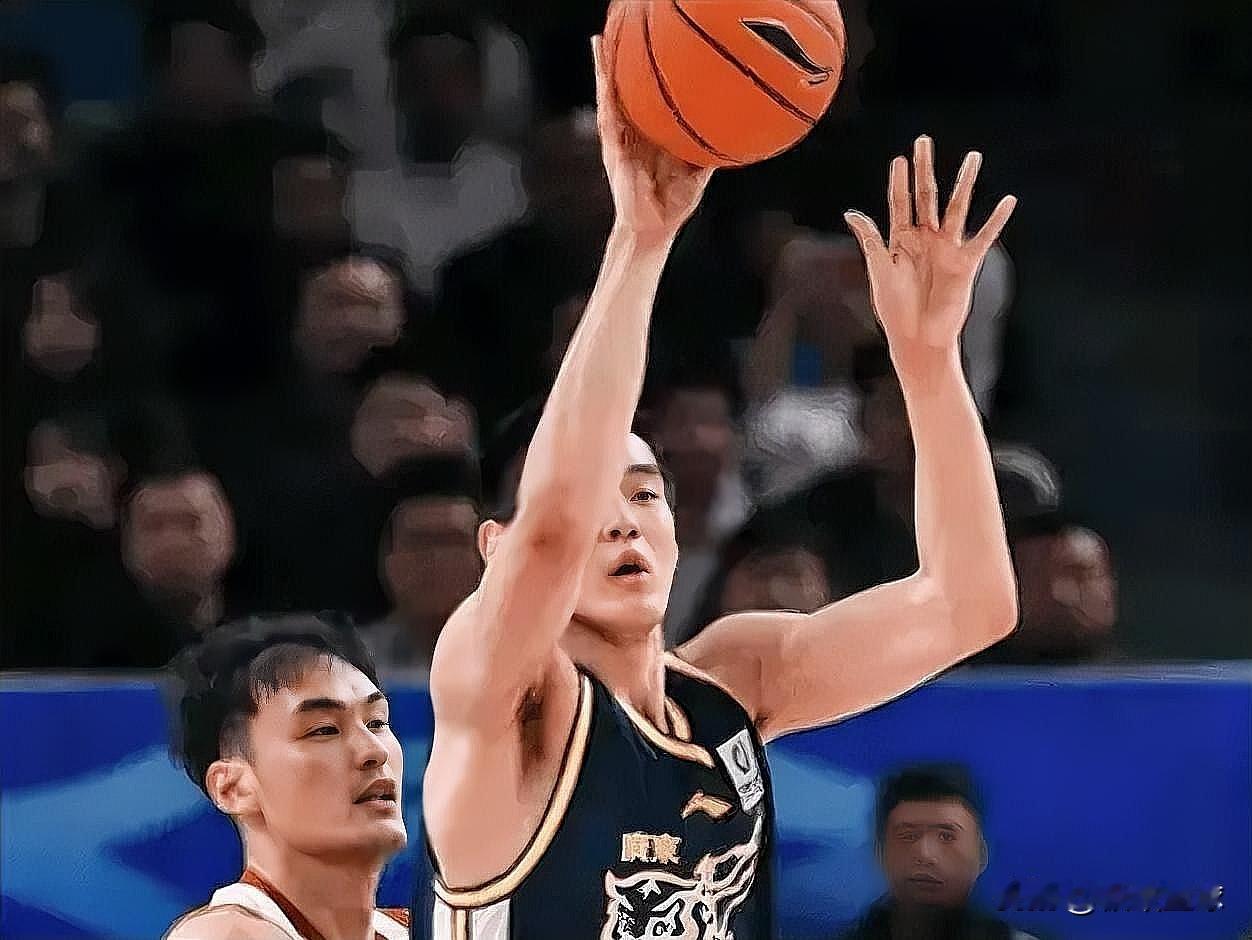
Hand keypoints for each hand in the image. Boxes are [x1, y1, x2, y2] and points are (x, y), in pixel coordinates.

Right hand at [592, 30, 712, 240]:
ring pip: (612, 97)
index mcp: (654, 137)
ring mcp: (622, 141)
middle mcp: (635, 134)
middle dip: (622, 63)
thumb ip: (708, 152)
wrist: (654, 229)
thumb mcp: (697, 173)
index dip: (648, 76)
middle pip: (626, 91)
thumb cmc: (673, 204)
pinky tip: (603, 77)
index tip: (653, 49)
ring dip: (605, 70)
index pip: (650, 99)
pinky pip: (609, 118)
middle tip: (619, 30)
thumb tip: (732, 136)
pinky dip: (604, 95)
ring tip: (601, 42)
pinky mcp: (613, 151)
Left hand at [843, 136, 1015, 366]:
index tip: (899, 158)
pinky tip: (1007, 201)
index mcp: (901, 240)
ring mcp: (946, 248)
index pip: (900, 202)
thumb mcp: (880, 269)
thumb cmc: (895, 308)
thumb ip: (870, 239)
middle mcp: (925, 238)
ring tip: (972, 157)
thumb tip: (851, 212)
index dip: (899, 181)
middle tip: (924, 141)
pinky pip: (983, 237)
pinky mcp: (965, 262)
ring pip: (956, 207)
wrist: (917, 338)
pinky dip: (996, 220)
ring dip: (964, 183)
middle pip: (926, 196)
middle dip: (925, 169)